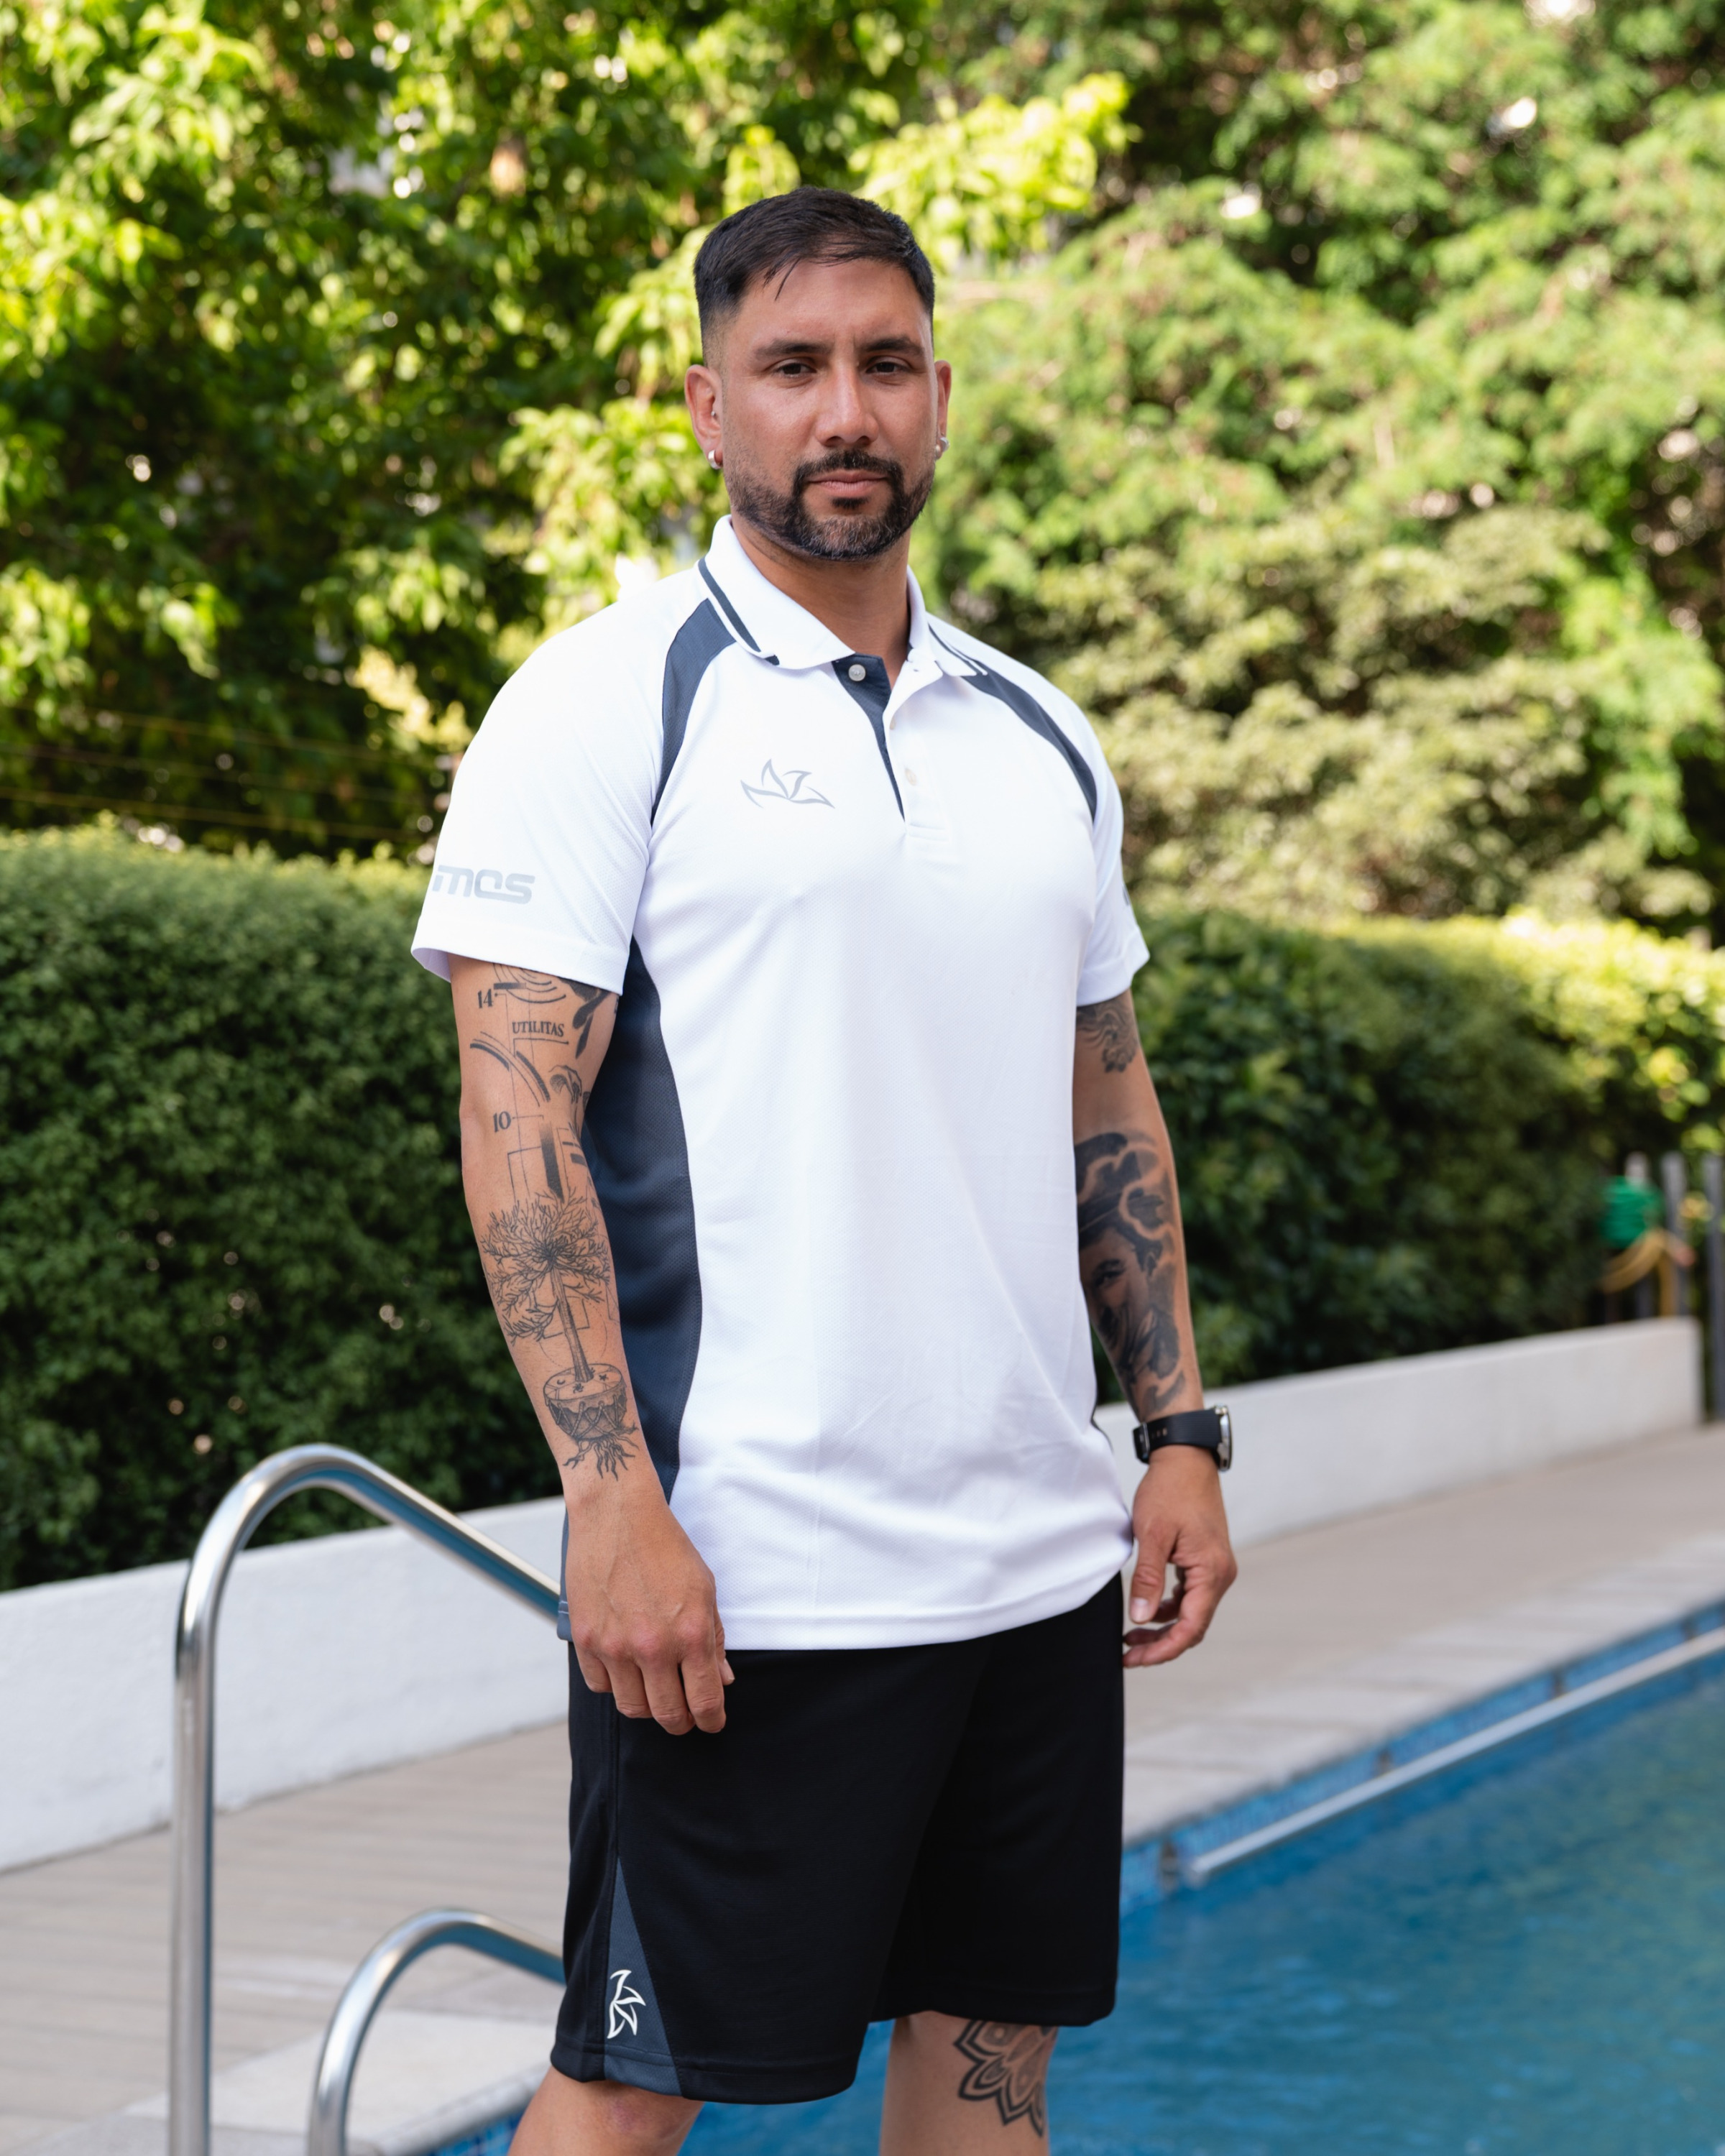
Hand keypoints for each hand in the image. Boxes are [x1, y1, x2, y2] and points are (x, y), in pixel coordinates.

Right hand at [564, 1477, 734, 1733]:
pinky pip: (601, 1685)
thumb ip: (714, 1638)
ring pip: (632, 1707)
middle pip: (667, 1714)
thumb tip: (721, 1680)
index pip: (705, 1702)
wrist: (618, 1514)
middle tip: (686, 1716)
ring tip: (655, 1691)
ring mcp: (615, 1646)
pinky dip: (615, 1684)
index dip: (711, 1721)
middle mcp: (653, 1647)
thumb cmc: (666, 1547)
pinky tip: (625, 1668)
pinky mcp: (586, 1640)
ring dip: (648, 1706)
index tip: (712, 1723)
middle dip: (681, 1722)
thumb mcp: (704, 1588)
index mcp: (691, 1634)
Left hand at [1124, 1445, 1236, 1667]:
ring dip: (1163, 1628)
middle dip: (1161, 1645)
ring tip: (1131, 1638)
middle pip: (1193, 1626)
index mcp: (1212, 1573)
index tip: (1134, 1660)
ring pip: (1191, 1613)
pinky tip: (1146, 1610)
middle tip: (1128, 1656)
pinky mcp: (1205, 1561)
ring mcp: (1215, 1568)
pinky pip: (1190, 1596)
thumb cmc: (1170, 1491)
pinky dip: (1169, 1607)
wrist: (1185, 1459)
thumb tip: (1140, 1619)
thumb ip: (1147, 1578)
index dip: (1162, 1650)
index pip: (1190, 1628)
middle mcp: (1220, 1575)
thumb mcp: (1152, 1535)